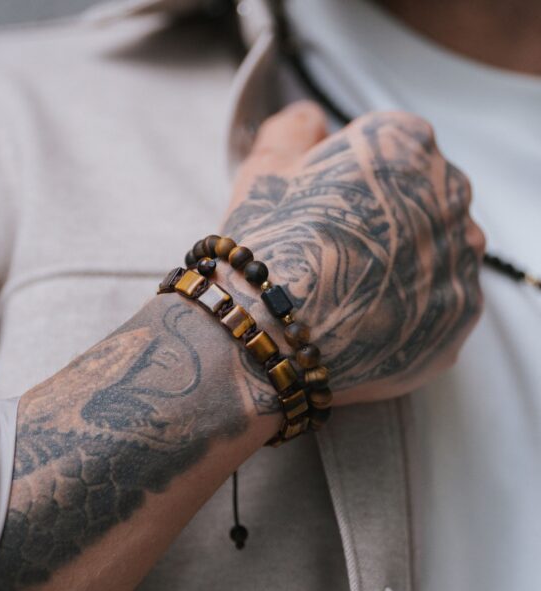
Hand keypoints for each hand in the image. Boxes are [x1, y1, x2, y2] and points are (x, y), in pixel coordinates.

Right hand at [220, 102, 484, 404]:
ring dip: (402, 259)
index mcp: (403, 143)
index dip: (348, 177)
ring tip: (353, 287)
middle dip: (381, 215)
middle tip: (334, 249)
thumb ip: (296, 126)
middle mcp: (448, 192)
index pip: (388, 147)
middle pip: (418, 195)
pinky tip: (370, 316)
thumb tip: (314, 119)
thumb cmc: (267, 245)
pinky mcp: (459, 316)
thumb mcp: (266, 167)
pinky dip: (409, 306)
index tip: (322, 206)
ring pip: (435, 247)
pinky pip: (438, 300)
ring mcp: (460, 258)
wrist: (270, 337)